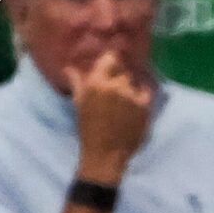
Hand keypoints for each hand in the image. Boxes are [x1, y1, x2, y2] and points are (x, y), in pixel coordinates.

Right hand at [67, 50, 151, 181]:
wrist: (105, 155)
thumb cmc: (88, 130)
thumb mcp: (79, 105)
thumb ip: (77, 83)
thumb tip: (69, 68)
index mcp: (96, 83)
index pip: (110, 58)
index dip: (112, 63)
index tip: (111, 69)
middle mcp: (115, 85)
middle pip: (124, 70)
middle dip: (120, 78)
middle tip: (116, 92)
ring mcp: (131, 94)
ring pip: (134, 81)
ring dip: (130, 88)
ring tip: (124, 102)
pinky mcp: (144, 104)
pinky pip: (145, 91)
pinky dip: (140, 96)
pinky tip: (133, 107)